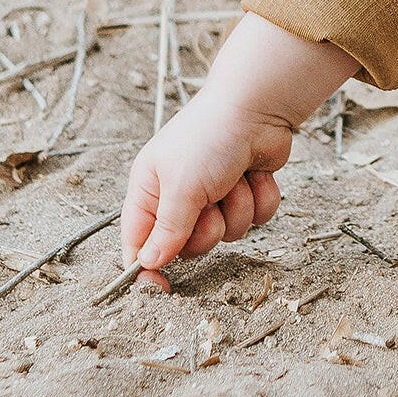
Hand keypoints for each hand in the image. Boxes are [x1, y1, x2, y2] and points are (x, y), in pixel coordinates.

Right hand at [119, 14, 355, 290]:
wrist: (257, 106)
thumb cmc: (209, 138)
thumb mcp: (182, 187)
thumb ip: (167, 230)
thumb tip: (148, 265)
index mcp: (150, 189)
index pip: (138, 242)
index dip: (146, 268)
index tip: (162, 290)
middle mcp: (179, 195)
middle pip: (188, 246)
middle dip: (207, 230)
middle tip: (211, 204)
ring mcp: (214, 194)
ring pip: (227, 234)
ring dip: (237, 209)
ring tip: (234, 179)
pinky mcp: (245, 191)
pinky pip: (255, 219)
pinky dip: (259, 199)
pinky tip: (255, 173)